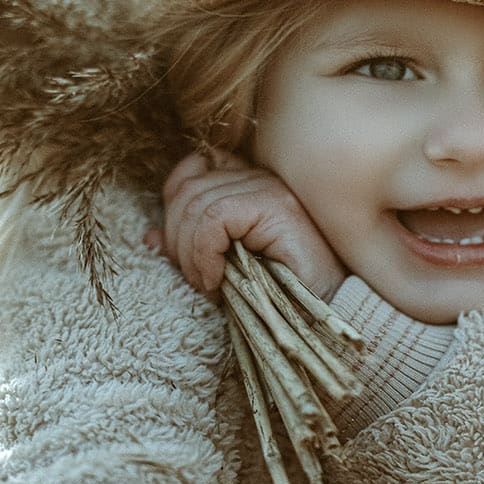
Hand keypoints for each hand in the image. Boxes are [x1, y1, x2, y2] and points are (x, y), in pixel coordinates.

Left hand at [147, 150, 346, 300]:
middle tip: (197, 279)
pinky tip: (216, 279)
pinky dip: (204, 252)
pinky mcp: (278, 206)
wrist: (334, 315)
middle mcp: (264, 177)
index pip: (196, 168)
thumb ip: (194, 245)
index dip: (174, 201)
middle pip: (189, 188)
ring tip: (208, 285)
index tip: (178, 248)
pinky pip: (215, 218)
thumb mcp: (229, 268)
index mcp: (254, 185)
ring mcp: (273, 188)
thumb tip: (149, 237)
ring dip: (190, 253)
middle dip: (177, 238)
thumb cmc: (288, 296)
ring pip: (197, 204)